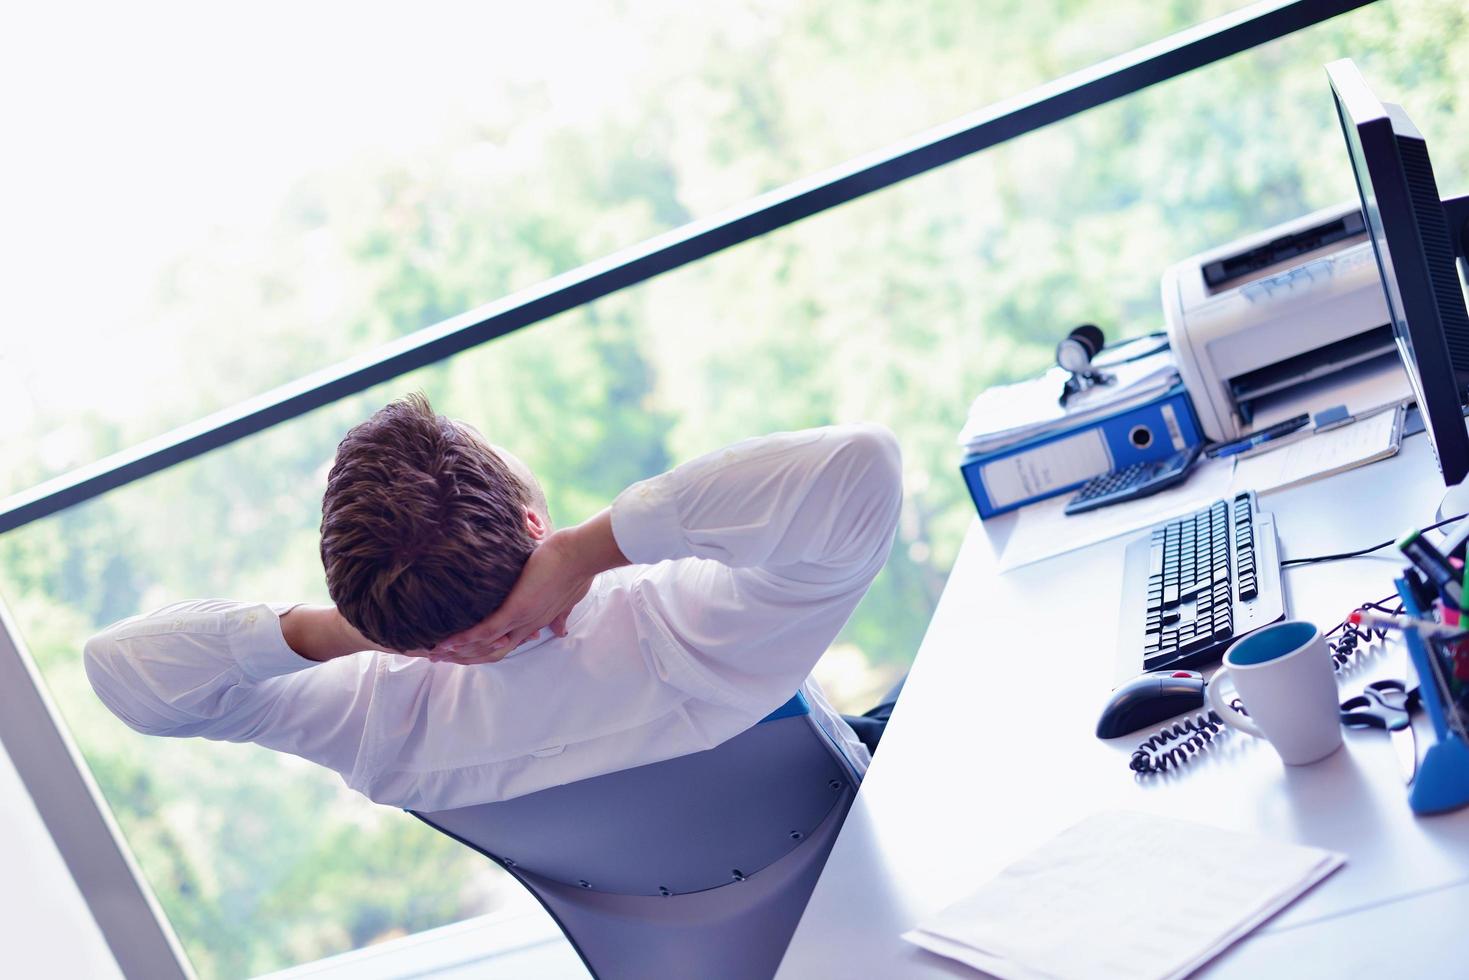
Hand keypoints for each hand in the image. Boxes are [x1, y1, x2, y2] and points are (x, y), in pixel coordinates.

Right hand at [435, 513, 626, 663]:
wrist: (582, 556)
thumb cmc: (576, 571)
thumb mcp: (567, 598)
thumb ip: (559, 615)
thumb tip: (559, 631)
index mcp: (535, 622)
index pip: (505, 643)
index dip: (483, 650)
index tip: (463, 651)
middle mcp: (527, 625)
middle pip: (492, 650)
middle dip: (465, 656)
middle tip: (439, 657)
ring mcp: (522, 618)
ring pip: (486, 643)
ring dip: (459, 650)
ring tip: (434, 652)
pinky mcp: (517, 607)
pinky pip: (488, 628)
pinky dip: (467, 637)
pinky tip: (447, 642)